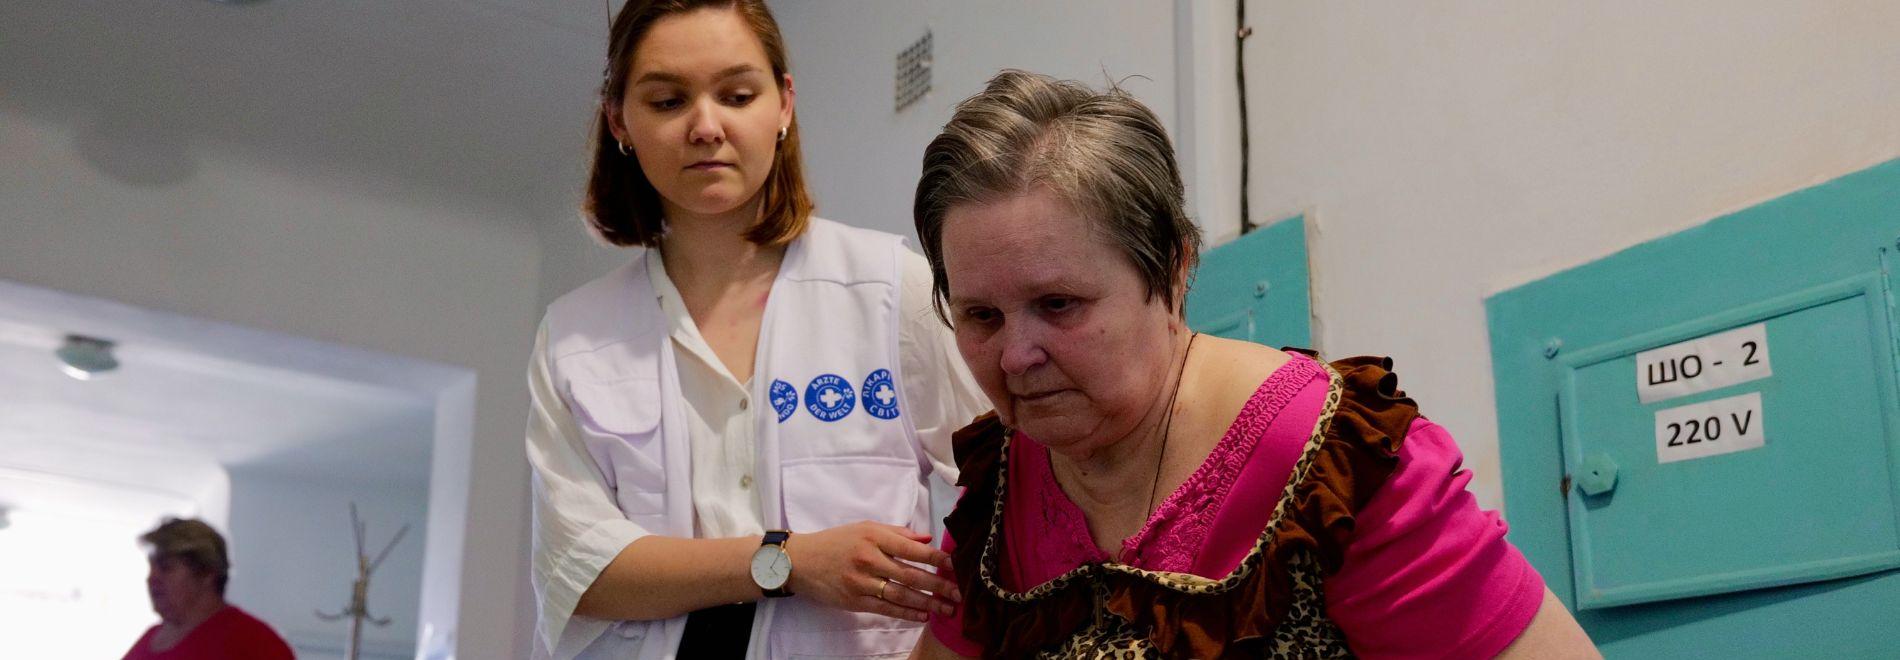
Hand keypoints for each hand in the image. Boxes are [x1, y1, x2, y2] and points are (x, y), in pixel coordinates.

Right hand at [785, 521, 961, 622]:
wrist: (801, 561)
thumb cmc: (836, 541)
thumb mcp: (865, 528)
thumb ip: (897, 533)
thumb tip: (928, 538)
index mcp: (874, 537)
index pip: (912, 549)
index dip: (937, 558)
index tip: (956, 566)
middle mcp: (868, 559)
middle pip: (911, 575)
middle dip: (939, 586)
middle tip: (959, 594)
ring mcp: (860, 582)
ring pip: (900, 595)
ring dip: (927, 603)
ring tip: (946, 609)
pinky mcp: (854, 601)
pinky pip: (885, 608)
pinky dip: (906, 613)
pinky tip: (922, 615)